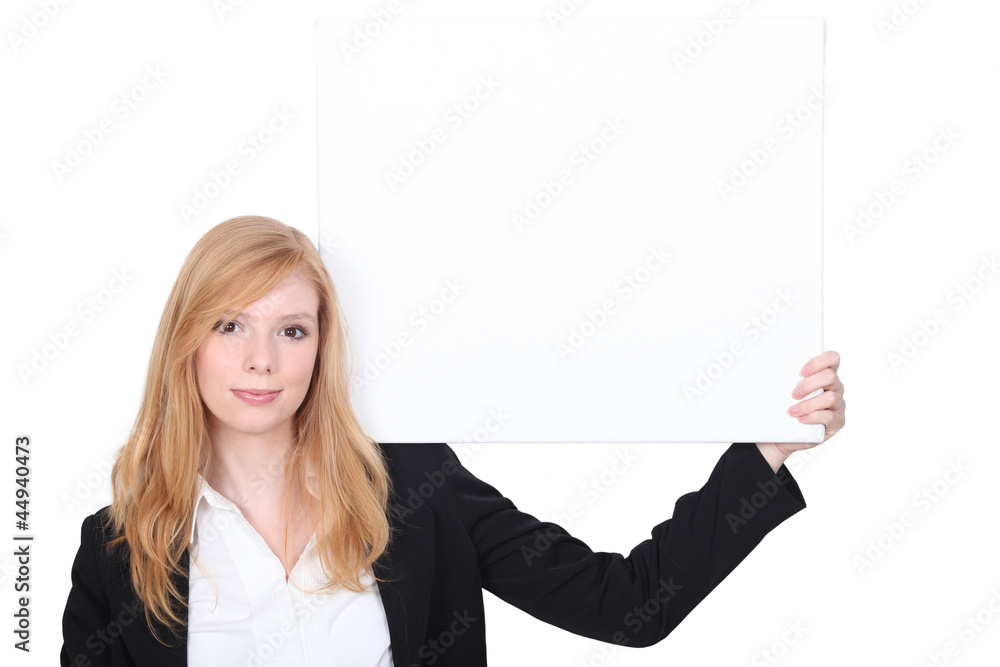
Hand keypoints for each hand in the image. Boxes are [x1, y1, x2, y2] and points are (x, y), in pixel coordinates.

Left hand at [756, 350, 845, 470]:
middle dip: (808, 384)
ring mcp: (838, 404)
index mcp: (824, 374)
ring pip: (830, 397)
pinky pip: (830, 417)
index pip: (832, 358)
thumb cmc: (783, 407)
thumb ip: (784, 377)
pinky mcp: (837, 421)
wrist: (781, 434)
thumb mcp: (783, 390)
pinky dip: (813, 417)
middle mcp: (835, 387)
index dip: (819, 362)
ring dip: (808, 404)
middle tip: (793, 394)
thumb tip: (766, 366)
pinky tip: (801, 419)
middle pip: (830, 376)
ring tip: (792, 411)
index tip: (800, 372)